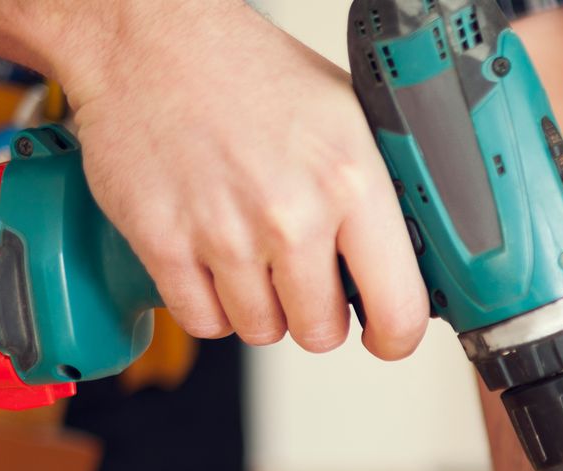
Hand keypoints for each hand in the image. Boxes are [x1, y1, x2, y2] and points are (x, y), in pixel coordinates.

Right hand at [52, 0, 428, 357]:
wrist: (152, 40)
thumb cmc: (250, 73)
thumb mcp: (347, 117)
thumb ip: (380, 194)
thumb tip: (410, 260)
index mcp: (351, 182)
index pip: (398, 309)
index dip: (394, 337)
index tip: (384, 336)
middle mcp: (291, 214)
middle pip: (320, 332)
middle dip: (316, 313)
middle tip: (303, 275)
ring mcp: (225, 233)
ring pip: (261, 331)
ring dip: (261, 306)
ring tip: (253, 253)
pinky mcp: (164, 243)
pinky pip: (203, 321)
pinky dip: (209, 304)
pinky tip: (213, 259)